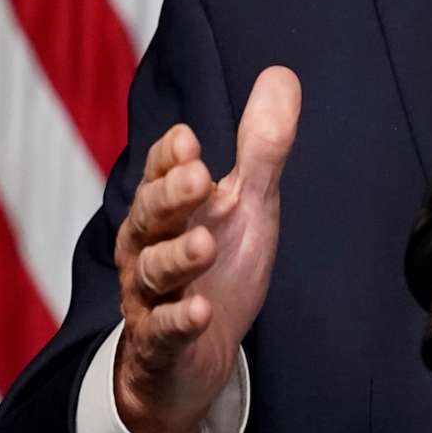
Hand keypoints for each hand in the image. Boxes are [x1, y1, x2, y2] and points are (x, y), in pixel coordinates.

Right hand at [110, 66, 301, 432]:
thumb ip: (261, 147)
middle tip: (199, 177)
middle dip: (172, 196)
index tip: (190, 140)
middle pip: (151, 215)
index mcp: (167, 208)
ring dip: (177, 257)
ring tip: (204, 245)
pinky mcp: (161, 344)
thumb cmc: (216, 269)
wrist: (193, 357)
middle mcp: (148, 246)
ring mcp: (150, 296)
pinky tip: (200, 311)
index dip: (171, 158)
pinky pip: (164, 331)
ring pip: (153, 272)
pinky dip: (179, 321)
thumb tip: (283, 75)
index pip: (160, 174)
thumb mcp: (245, 205)